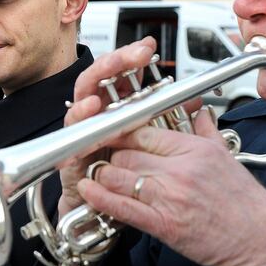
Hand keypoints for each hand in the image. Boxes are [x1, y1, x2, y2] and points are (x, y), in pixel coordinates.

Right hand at [58, 37, 156, 216]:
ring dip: (94, 86)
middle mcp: (97, 115)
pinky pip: (72, 130)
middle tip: (133, 56)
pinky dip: (80, 117)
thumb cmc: (125, 180)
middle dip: (116, 63)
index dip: (132, 58)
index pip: (122, 76)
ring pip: (82, 97)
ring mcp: (82, 130)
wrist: (99, 217)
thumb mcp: (158, 150)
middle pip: (101, 78)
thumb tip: (195, 101)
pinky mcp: (69, 150)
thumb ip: (173, 123)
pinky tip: (91, 108)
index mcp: (116, 109)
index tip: (148, 47)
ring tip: (111, 73)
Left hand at [80, 110, 265, 265]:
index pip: (143, 130)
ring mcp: (170, 197)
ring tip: (96, 173)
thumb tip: (197, 110)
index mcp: (194, 149)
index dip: (120, 131)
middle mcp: (180, 170)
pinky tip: (88, 191)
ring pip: (119, 176)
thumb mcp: (226, 155)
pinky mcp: (164, 224)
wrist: (261, 240)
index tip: (109, 132)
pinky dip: (101, 198)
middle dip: (109, 154)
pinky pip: (123, 207)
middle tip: (102, 156)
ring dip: (101, 174)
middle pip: (126, 152)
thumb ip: (205, 129)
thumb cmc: (244, 201)